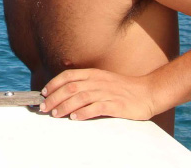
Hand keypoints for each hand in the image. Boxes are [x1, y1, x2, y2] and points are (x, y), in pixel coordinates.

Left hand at [40, 68, 155, 121]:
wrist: (147, 92)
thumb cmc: (123, 89)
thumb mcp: (102, 80)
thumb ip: (86, 84)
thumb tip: (66, 92)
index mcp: (93, 74)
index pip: (68, 76)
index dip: (53, 84)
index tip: (43, 93)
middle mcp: (97, 81)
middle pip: (70, 87)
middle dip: (54, 97)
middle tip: (44, 108)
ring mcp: (106, 92)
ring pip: (80, 97)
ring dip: (65, 106)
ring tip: (55, 114)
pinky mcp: (116, 104)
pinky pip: (96, 108)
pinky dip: (83, 112)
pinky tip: (75, 118)